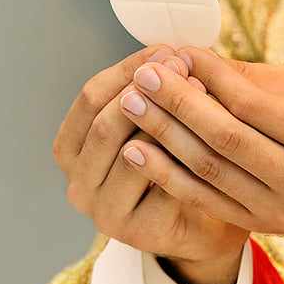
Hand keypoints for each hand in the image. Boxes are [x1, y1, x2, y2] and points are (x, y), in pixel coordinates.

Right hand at [54, 45, 247, 283]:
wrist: (205, 224)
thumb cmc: (179, 165)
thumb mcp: (156, 124)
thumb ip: (152, 94)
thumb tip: (169, 52)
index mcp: (72, 150)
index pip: (91, 98)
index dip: (128, 69)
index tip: (166, 50)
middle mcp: (79, 184)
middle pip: (106, 124)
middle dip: (149, 90)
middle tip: (185, 66)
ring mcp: (105, 213)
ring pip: (133, 153)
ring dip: (169, 118)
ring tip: (202, 91)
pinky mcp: (139, 233)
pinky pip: (163, 184)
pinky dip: (187, 154)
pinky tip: (211, 133)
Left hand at [118, 48, 283, 251]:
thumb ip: (251, 78)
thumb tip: (191, 59)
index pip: (252, 103)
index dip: (209, 77)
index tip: (177, 53)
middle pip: (225, 137)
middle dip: (177, 103)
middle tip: (142, 76)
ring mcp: (280, 209)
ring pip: (208, 169)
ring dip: (163, 135)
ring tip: (129, 104)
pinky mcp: (260, 225)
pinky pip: (204, 199)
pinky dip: (167, 175)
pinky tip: (137, 151)